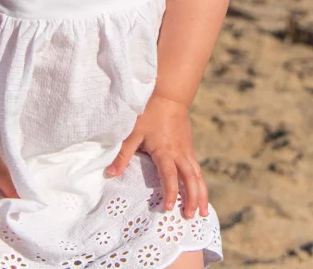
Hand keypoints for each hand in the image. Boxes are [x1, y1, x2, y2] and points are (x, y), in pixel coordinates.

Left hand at [106, 95, 208, 219]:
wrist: (170, 95)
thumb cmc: (149, 112)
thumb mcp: (133, 132)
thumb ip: (123, 154)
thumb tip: (110, 174)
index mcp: (165, 151)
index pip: (170, 175)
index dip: (171, 192)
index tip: (170, 208)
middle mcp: (180, 152)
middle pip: (191, 179)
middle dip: (193, 198)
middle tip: (191, 216)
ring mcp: (187, 150)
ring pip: (198, 175)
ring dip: (201, 193)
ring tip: (202, 211)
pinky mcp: (189, 147)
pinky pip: (197, 169)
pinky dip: (199, 183)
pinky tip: (199, 192)